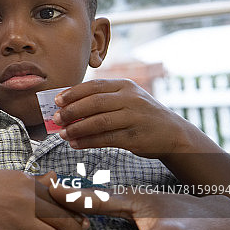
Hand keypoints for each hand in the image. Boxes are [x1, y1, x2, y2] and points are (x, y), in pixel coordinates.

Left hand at [53, 79, 201, 158]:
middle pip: (94, 103)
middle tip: (55, 118)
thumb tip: (66, 107)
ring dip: (76, 128)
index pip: (94, 86)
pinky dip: (87, 142)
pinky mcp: (135, 137)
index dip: (72, 93)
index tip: (56, 101)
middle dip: (71, 111)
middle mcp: (130, 99)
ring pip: (99, 122)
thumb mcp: (127, 99)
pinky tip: (75, 144)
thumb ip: (102, 99)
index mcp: (125, 86)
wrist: (174, 134)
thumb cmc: (141, 115)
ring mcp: (134, 118)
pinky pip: (105, 139)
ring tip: (62, 133)